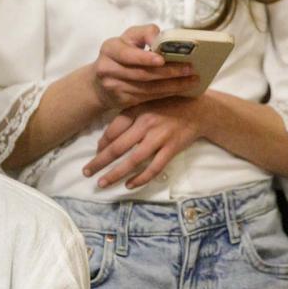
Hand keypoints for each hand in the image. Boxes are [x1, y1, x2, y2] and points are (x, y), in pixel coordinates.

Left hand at [83, 94, 211, 188]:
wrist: (200, 110)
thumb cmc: (169, 105)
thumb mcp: (147, 103)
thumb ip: (128, 117)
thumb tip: (105, 140)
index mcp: (139, 110)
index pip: (113, 129)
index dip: (101, 144)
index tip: (95, 153)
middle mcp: (147, 123)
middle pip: (118, 147)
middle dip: (100, 161)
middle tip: (86, 172)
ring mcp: (160, 138)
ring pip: (133, 161)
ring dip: (115, 174)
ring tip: (102, 183)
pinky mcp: (172, 149)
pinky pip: (153, 168)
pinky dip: (140, 179)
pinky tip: (129, 185)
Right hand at [90, 25, 198, 110]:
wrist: (98, 83)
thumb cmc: (120, 54)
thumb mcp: (128, 38)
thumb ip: (145, 33)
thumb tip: (162, 37)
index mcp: (110, 48)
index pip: (128, 54)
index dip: (145, 58)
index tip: (162, 59)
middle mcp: (108, 68)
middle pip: (142, 73)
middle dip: (168, 72)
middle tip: (189, 69)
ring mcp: (114, 87)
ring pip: (147, 88)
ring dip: (172, 85)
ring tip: (191, 80)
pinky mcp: (122, 101)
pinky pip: (148, 98)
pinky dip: (166, 93)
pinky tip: (180, 89)